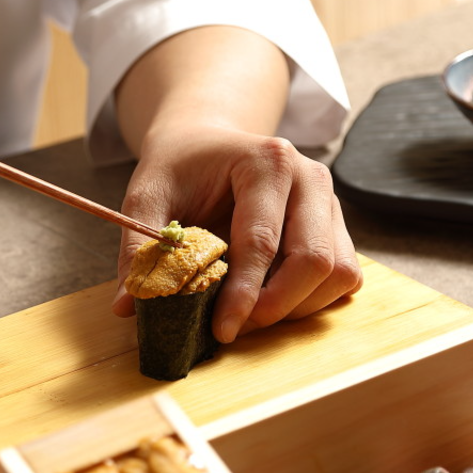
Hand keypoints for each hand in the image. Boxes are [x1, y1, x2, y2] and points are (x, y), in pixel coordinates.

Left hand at [112, 124, 362, 343]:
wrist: (208, 142)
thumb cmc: (180, 167)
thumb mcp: (146, 195)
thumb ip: (137, 247)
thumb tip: (127, 306)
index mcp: (267, 161)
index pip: (263, 240)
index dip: (244, 294)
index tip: (222, 330)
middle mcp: (310, 178)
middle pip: (315, 259)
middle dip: (276, 306)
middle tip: (236, 327)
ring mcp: (330, 202)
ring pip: (338, 272)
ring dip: (297, 307)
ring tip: (251, 314)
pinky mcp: (337, 226)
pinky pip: (345, 276)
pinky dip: (313, 300)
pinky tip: (274, 300)